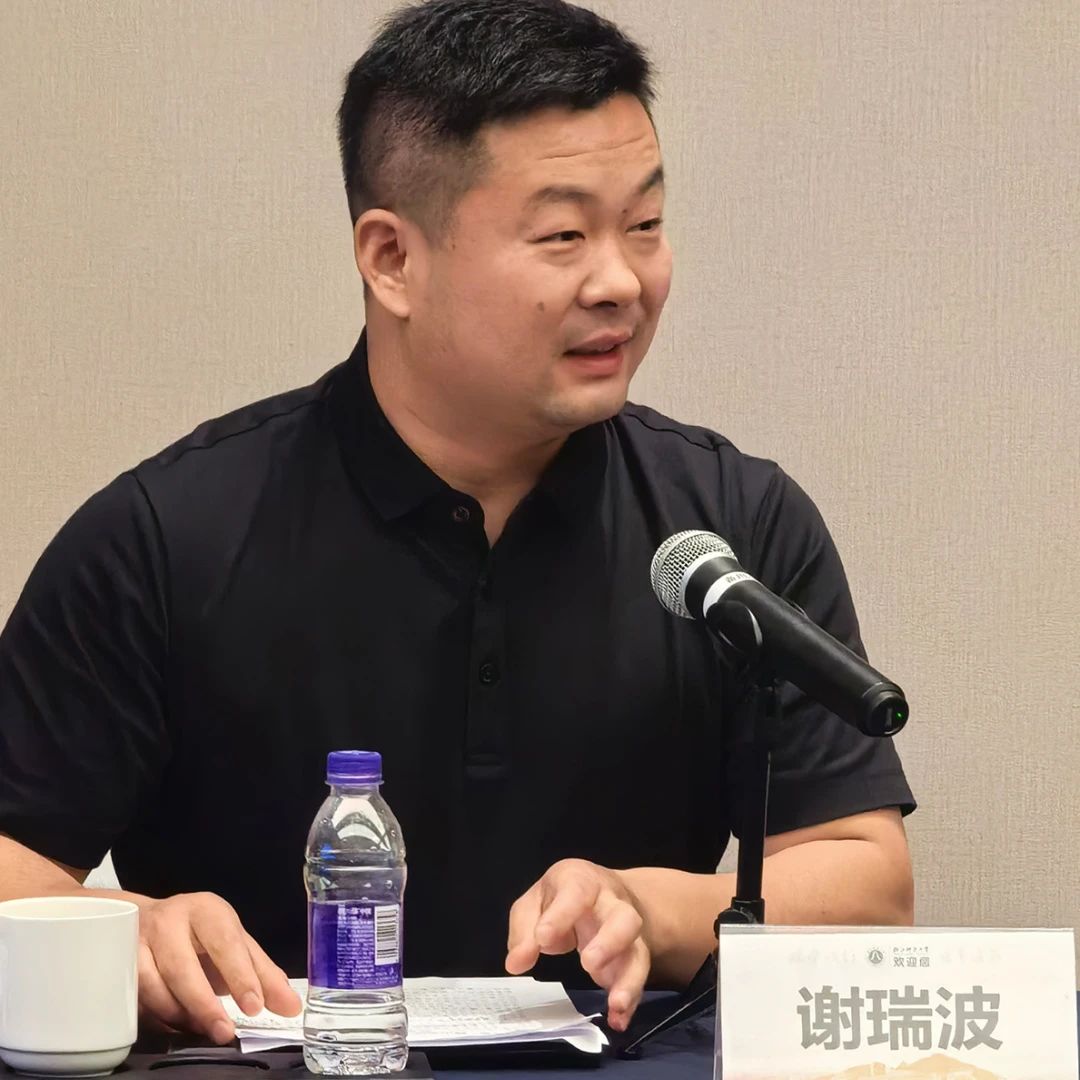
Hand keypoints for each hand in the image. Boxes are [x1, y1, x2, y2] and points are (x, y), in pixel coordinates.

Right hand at [137, 892, 301, 1042]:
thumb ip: (262, 975)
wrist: (145, 918)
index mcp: (207, 910)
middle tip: (225, 1032)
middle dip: (205, 1005)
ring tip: (202, 1029)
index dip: (240, 976)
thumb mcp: (234, 944)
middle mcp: (170, 921)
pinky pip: (133, 998)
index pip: (226, 943)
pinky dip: (154, 1017)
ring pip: (153, 986)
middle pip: (183, 967)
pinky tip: (174, 1026)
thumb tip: (291, 1007)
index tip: (254, 1006)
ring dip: (178, 1014)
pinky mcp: (116, 964)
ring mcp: (138, 941)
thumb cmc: (199, 934)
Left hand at [505, 859, 650, 1031]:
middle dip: (610, 941)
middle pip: (624, 918)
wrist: (606, 893)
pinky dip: (631, 1000)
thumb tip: (516, 963)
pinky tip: (619, 1019)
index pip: (576, 893)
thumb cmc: (562, 897)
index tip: (542, 939)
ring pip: (639, 951)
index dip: (560, 915)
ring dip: (629, 978)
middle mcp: (612, 905)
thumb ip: (524, 929)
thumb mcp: (535, 902)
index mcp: (582, 882)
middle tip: (587, 963)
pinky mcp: (632, 958)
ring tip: (615, 1003)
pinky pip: (638, 978)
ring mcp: (627, 933)